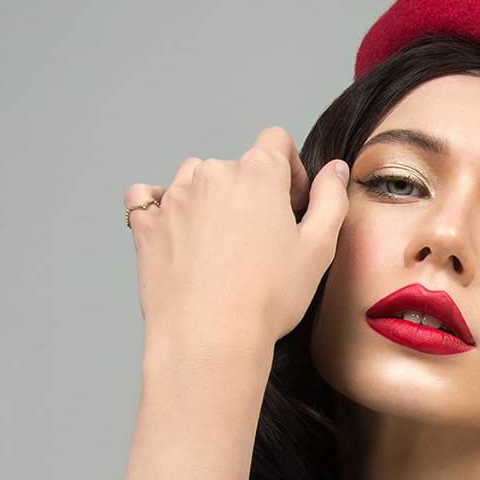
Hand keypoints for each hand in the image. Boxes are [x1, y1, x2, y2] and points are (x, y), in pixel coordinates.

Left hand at [124, 126, 347, 361]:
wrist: (209, 337)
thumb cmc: (266, 298)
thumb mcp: (318, 248)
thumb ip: (331, 199)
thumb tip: (335, 170)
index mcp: (258, 173)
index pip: (276, 141)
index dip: (290, 170)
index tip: (291, 204)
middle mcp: (212, 174)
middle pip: (235, 165)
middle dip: (250, 193)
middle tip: (259, 239)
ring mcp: (174, 197)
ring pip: (193, 178)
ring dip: (207, 198)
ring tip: (219, 241)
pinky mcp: (146, 225)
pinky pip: (145, 198)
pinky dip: (158, 206)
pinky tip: (175, 230)